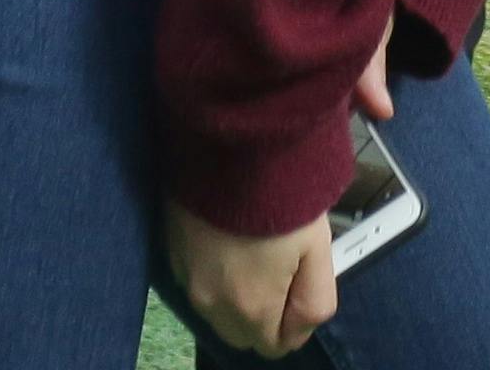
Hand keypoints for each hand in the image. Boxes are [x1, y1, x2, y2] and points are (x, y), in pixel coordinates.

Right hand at [166, 206, 338, 356]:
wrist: (232, 142)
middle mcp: (211, 303)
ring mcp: (186, 278)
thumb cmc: (281, 193)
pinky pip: (198, 281)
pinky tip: (229, 236)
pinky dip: (215, 270)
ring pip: (218, 309)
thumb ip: (316, 300)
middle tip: (281, 265)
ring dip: (238, 292)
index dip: (293, 321)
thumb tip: (300, 326)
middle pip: (244, 333)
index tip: (299, 282)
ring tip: (255, 246)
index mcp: (250, 309)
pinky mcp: (171, 252)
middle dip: (265, 311)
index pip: (274, 346)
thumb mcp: (318, 249)